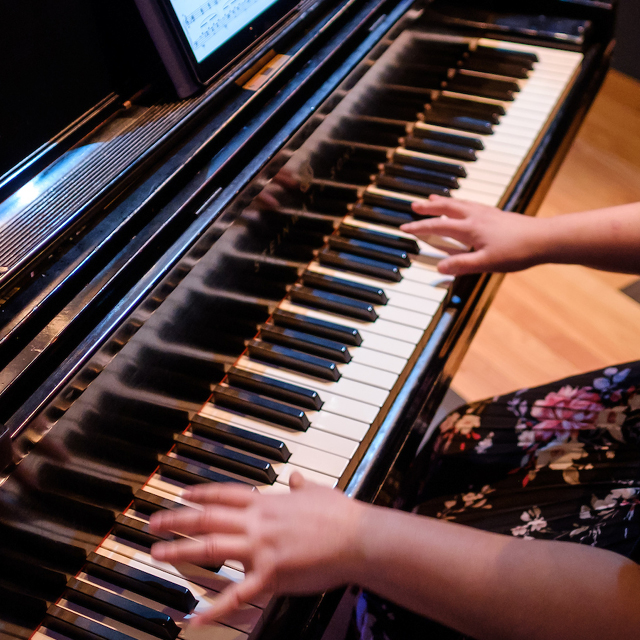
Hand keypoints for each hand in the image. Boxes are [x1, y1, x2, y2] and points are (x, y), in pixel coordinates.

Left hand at [149, 474, 363, 625]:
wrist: (356, 537)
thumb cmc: (340, 514)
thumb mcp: (317, 491)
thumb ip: (301, 485)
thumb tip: (297, 477)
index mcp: (267, 503)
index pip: (225, 493)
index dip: (201, 492)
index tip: (182, 493)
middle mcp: (257, 522)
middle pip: (208, 518)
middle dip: (177, 520)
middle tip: (154, 522)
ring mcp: (260, 549)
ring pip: (211, 547)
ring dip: (181, 550)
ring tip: (157, 553)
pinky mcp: (270, 575)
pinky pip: (236, 595)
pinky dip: (213, 609)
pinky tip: (194, 619)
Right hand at [400, 195, 549, 274]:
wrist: (545, 239)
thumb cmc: (517, 251)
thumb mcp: (486, 263)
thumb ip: (461, 265)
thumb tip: (439, 267)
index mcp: (470, 228)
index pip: (438, 226)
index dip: (419, 227)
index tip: (404, 227)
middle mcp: (476, 217)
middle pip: (447, 208)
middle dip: (429, 208)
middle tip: (414, 205)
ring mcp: (487, 214)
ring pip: (460, 204)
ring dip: (444, 202)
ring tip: (434, 199)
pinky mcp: (497, 215)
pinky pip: (472, 205)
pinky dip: (460, 203)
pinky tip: (464, 207)